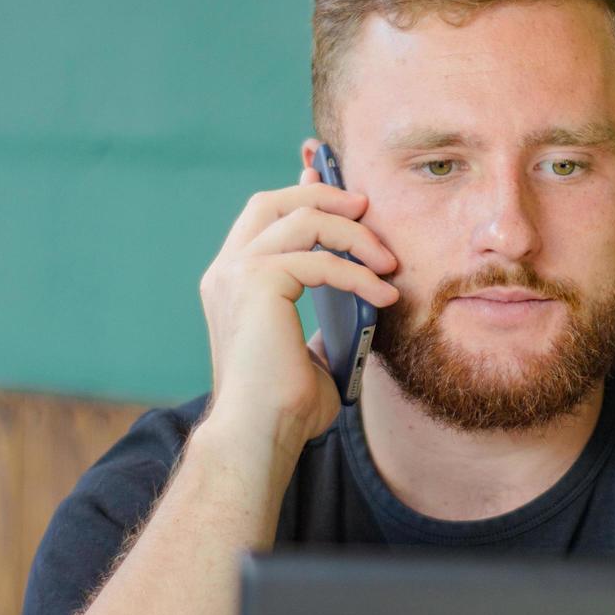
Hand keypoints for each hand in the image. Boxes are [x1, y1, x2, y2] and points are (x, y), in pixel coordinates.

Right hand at [197, 164, 398, 450]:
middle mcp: (226, 271)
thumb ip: (326, 319)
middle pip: (274, 201)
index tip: (336, 177)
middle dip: (324, 194)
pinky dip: (358, 274)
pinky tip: (385, 294)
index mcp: (233, 281)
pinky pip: (320, 261)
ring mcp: (236, 274)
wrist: (258, 438)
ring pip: (303, 221)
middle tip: (367, 207)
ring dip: (354, 235)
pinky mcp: (255, 284)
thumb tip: (360, 303)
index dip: (301, 189)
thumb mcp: (312, 350)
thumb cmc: (285, 406)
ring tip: (388, 263)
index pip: (264, 215)